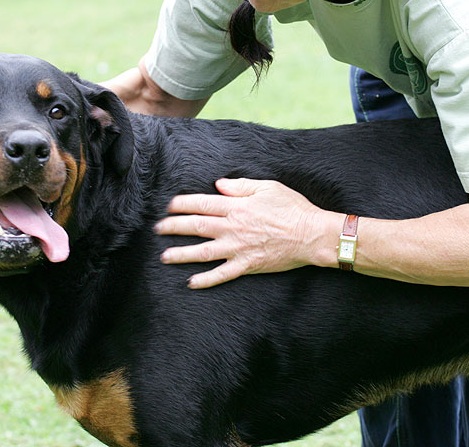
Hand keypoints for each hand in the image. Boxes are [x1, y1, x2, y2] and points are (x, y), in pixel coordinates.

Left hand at [156, 178, 326, 288]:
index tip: (167, 205)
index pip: (202, 204)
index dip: (182, 204)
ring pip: (203, 252)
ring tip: (164, 256)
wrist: (311, 234)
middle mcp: (233, 227)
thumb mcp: (268, 187)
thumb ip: (240, 186)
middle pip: (196, 226)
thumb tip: (219, 185)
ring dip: (182, 254)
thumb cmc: (293, 208)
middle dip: (174, 227)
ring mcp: (239, 248)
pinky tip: (191, 282)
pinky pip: (222, 274)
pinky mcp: (247, 265)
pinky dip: (206, 280)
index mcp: (237, 206)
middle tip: (157, 228)